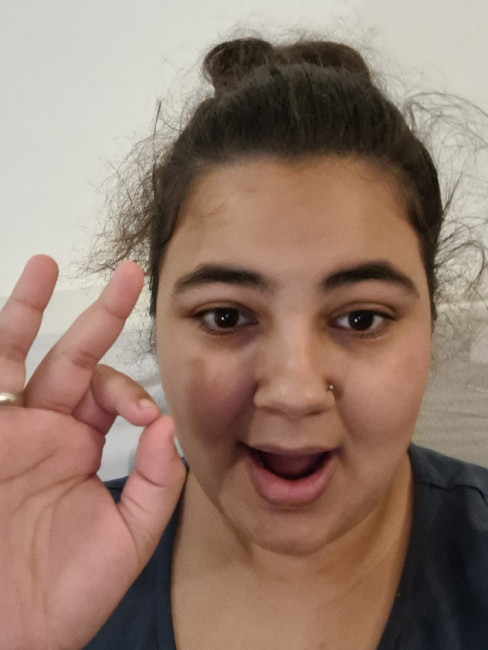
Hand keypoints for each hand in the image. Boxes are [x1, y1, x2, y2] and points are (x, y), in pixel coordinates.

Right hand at [0, 256, 185, 648]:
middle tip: (128, 275)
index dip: (129, 390)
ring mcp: (6, 430)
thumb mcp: (127, 538)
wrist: (10, 632)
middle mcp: (44, 429)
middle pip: (73, 358)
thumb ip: (157, 482)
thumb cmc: (66, 593)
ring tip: (44, 264)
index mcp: (81, 446)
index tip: (142, 415)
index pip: (110, 393)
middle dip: (100, 316)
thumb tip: (166, 423)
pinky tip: (7, 315)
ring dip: (28, 310)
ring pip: (17, 356)